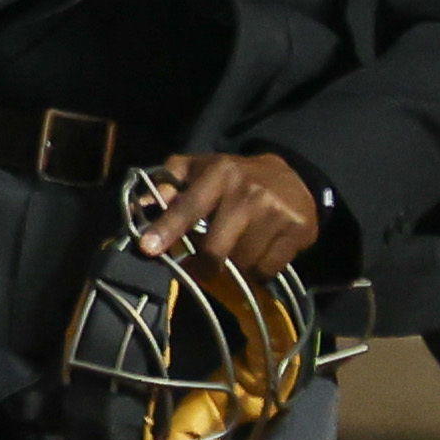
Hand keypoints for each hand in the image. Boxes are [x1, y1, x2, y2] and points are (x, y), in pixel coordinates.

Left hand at [136, 151, 320, 274]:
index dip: (166, 229)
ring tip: (237, 249)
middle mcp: (249, 192)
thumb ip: (169, 183)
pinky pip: (267, 270)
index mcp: (220, 174)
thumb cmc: (235, 177)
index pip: (188, 207)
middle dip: (203, 265)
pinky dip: (258, 270)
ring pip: (242, 264)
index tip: (147, 248)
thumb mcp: (200, 169)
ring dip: (234, 267)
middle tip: (201, 266)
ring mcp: (277, 212)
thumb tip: (141, 203)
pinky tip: (259, 252)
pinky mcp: (298, 230)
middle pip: (215, 249)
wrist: (294, 175)